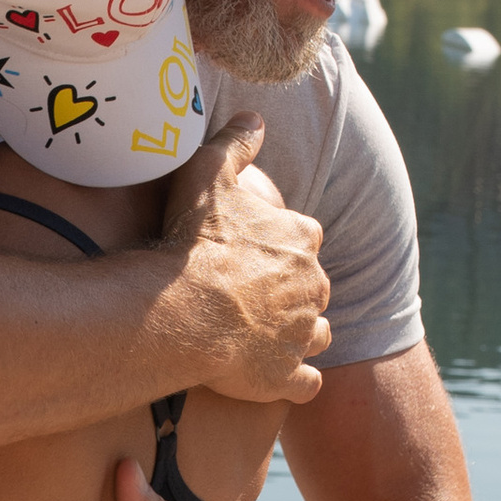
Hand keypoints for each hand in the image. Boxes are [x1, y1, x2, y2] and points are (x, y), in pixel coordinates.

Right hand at [160, 118, 329, 405]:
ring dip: (298, 335)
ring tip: (262, 336)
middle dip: (292, 292)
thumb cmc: (192, 242)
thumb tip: (255, 117)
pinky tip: (275, 377)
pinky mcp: (288, 377)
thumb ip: (235, 144)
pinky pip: (307, 383)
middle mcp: (314, 286)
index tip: (250, 253)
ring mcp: (303, 335)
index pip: (305, 239)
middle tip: (249, 297)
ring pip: (316, 334)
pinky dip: (296, 380)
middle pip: (313, 288)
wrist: (183, 309)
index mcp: (302, 239)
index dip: (279, 247)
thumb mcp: (207, 174)